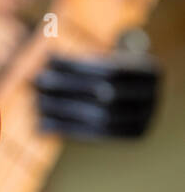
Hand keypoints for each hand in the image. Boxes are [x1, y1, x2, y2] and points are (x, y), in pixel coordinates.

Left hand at [34, 49, 159, 139]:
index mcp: (150, 71)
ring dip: (64, 110)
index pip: (109, 69)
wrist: (139, 92)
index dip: (78, 66)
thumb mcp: (105, 55)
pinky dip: (68, 129)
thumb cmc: (114, 65)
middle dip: (68, 86)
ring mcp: (146, 118)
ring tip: (37, 102)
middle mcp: (154, 97)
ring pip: (99, 117)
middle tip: (38, 79)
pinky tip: (42, 125)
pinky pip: (97, 136)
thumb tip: (48, 59)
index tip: (48, 60)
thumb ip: (85, 59)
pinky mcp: (134, 134)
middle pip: (104, 93)